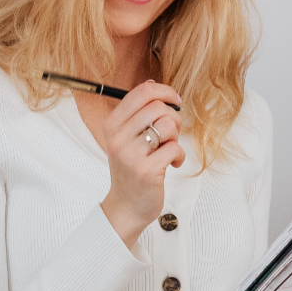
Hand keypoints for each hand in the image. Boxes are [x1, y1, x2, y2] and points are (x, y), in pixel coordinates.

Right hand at [98, 81, 184, 244]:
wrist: (126, 206)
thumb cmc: (131, 169)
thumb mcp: (126, 138)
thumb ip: (137, 113)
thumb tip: (152, 83)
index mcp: (112, 124)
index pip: (141, 92)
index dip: (165, 92)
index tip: (176, 102)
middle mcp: (118, 137)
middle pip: (158, 107)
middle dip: (174, 117)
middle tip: (172, 134)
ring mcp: (130, 154)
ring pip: (168, 125)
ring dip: (176, 136)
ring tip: (170, 149)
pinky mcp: (146, 170)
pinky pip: (175, 148)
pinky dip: (179, 155)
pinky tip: (172, 164)